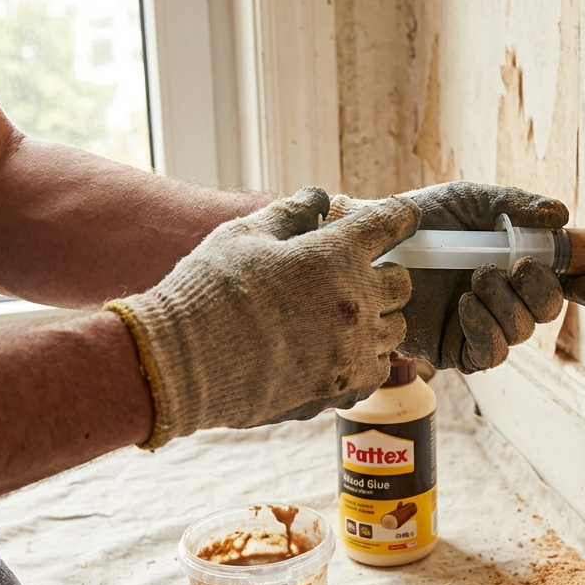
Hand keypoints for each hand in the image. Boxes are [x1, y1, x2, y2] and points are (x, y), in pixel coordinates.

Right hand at [106, 187, 419, 448]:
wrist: (182, 364)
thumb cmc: (208, 291)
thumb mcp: (243, 235)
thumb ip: (290, 213)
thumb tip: (318, 198)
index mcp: (335, 254)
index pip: (390, 223)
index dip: (399, 217)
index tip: (400, 217)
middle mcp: (355, 300)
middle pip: (401, 283)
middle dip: (382, 275)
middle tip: (352, 278)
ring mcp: (354, 347)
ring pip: (395, 329)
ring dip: (375, 320)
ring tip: (340, 320)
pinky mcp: (343, 387)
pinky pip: (378, 369)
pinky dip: (365, 360)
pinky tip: (337, 354)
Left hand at [329, 182, 584, 372]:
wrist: (369, 242)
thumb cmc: (420, 219)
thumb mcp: (469, 199)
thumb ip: (515, 204)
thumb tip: (562, 217)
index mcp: (519, 263)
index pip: (571, 282)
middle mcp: (506, 298)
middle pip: (550, 310)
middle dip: (541, 289)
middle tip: (513, 266)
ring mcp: (481, 326)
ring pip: (522, 333)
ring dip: (508, 306)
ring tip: (476, 279)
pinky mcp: (454, 350)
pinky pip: (488, 355)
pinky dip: (485, 330)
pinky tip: (466, 306)